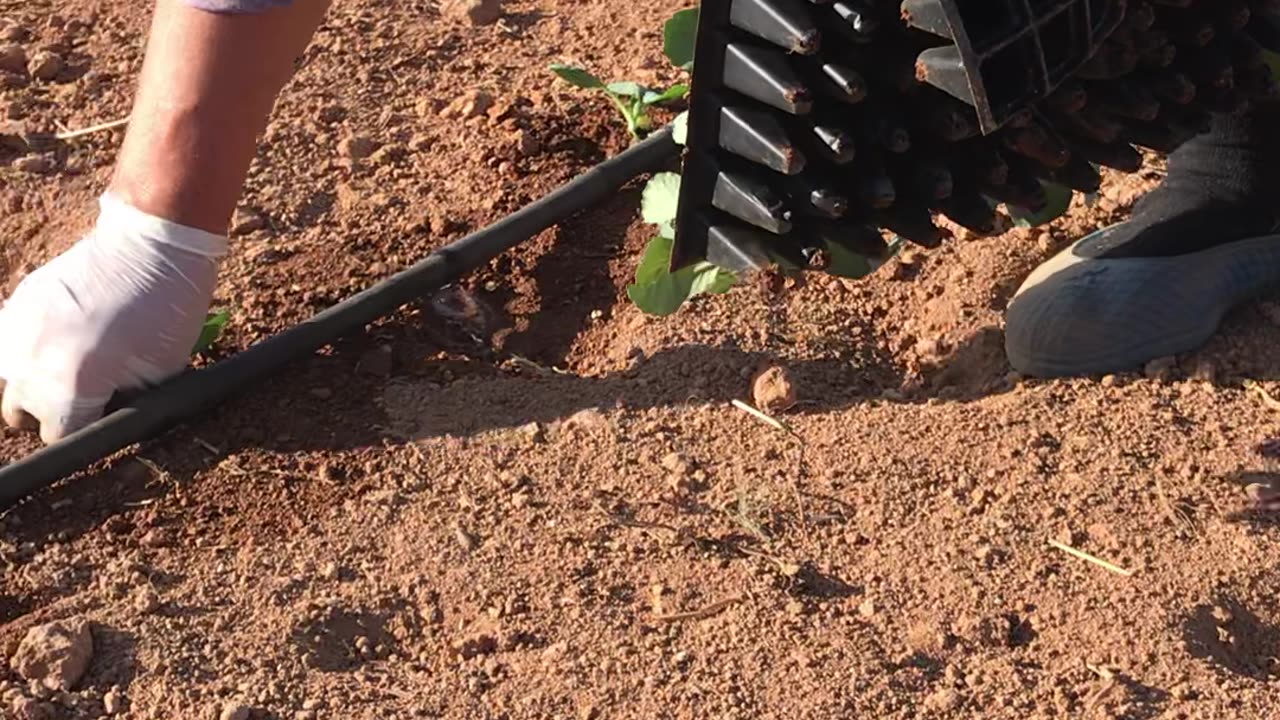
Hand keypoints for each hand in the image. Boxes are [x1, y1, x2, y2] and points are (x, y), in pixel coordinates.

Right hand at [0, 194, 225, 442]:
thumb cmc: (166, 309)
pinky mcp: (14, 305)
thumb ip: (124, 405)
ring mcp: (16, 331)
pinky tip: (63, 337)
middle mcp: (32, 363)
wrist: (150, 245)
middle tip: (88, 391)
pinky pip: (9, 345)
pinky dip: (30, 349)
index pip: (58, 436)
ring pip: (10, 379)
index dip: (83, 430)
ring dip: (35, 381)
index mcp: (70, 386)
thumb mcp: (160, 373)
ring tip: (72, 362)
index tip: (100, 416)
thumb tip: (106, 419)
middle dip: (54, 410)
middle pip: (23, 413)